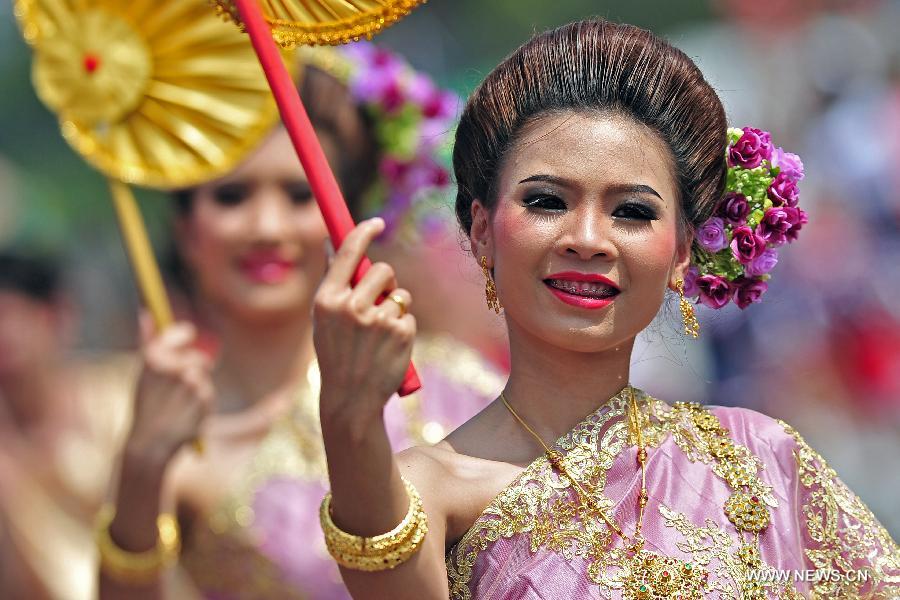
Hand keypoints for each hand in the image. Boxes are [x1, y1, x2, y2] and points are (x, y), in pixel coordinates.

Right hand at [126, 319, 213, 468]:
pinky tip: (185, 413)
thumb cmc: (144, 407)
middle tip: (182, 382)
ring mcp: (192, 383)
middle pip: (198, 358)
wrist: (150, 444)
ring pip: (203, 377)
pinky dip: (200, 401)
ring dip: (195, 387)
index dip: (184, 333)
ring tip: (177, 403)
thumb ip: (149, 342)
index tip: (189, 334)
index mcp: (154, 359)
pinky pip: (208, 393)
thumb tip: (146, 314)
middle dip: (193, 368)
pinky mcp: (205, 398)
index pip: (177, 334)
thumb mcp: (142, 374)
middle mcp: (175, 367)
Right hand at [313, 218, 415, 428]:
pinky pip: (407, 315)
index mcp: (327, 300)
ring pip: (400, 293)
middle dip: (385, 282)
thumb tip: (333, 243)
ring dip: (395, 306)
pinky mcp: (401, 332)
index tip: (375, 223)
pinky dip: (402, 328)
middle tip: (378, 301)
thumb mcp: (323, 319)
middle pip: (382, 270)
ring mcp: (378, 320)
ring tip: (379, 333)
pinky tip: (388, 348)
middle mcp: (351, 307)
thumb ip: (331, 282)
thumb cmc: (335, 354)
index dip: (363, 232)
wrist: (351, 399)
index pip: (348, 252)